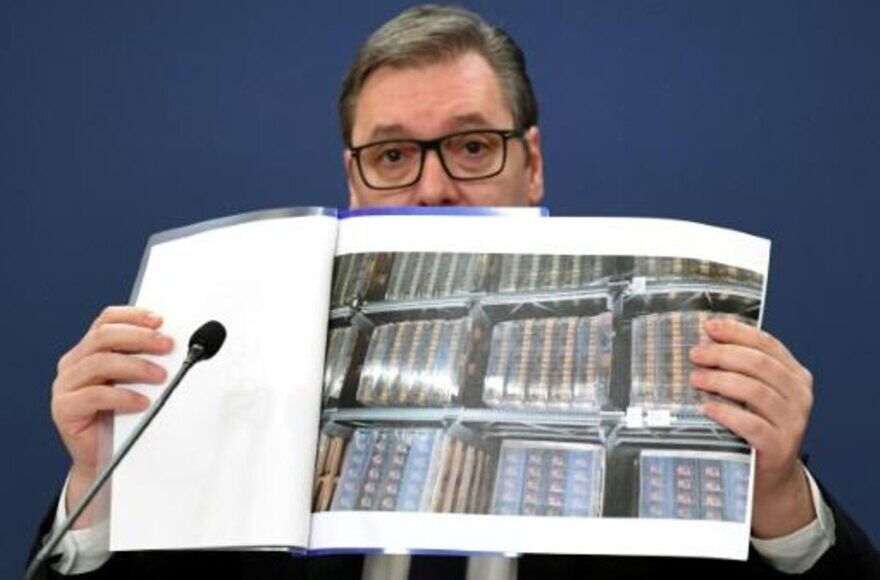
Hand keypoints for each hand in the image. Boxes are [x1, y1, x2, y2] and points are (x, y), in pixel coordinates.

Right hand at [51, 306, 172, 526]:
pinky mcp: (65, 409)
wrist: (107, 456)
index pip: (106, 320)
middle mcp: (74, 364)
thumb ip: (145, 359)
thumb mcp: (135, 381)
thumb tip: (173, 342)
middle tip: (167, 345)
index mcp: (88, 350)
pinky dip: (123, 396)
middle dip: (140, 337)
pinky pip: (95, 395)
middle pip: (103, 337)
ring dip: (136, 366)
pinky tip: (143, 402)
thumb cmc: (123, 415)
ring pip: (100, 363)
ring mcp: (65, 385)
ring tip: (160, 376)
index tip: (159, 320)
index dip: (133, 316)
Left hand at [689, 318, 815, 537]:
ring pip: (756, 391)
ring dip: (721, 380)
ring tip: (696, 378)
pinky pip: (751, 424)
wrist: (769, 474)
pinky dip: (726, 412)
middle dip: (723, 354)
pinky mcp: (779, 447)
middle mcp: (799, 396)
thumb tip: (705, 341)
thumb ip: (739, 368)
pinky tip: (707, 407)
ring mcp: (793, 422)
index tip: (709, 327)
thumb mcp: (753, 393)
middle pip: (759, 364)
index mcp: (795, 375)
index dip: (737, 332)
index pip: (767, 344)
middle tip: (696, 354)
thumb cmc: (756, 427)